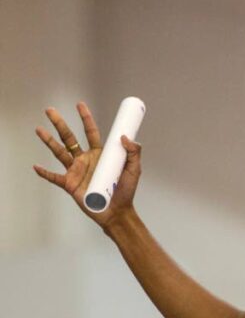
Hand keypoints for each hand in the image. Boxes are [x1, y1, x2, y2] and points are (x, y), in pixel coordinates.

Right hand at [33, 102, 142, 229]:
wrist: (117, 212)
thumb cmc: (126, 191)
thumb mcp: (134, 170)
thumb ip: (133, 153)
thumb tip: (126, 137)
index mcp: (99, 154)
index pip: (90, 132)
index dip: (86, 118)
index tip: (80, 105)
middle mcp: (85, 159)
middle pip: (69, 137)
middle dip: (60, 123)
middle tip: (49, 110)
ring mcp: (76, 171)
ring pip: (59, 153)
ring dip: (49, 141)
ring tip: (39, 130)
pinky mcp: (70, 185)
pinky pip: (54, 177)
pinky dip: (45, 173)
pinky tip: (36, 166)